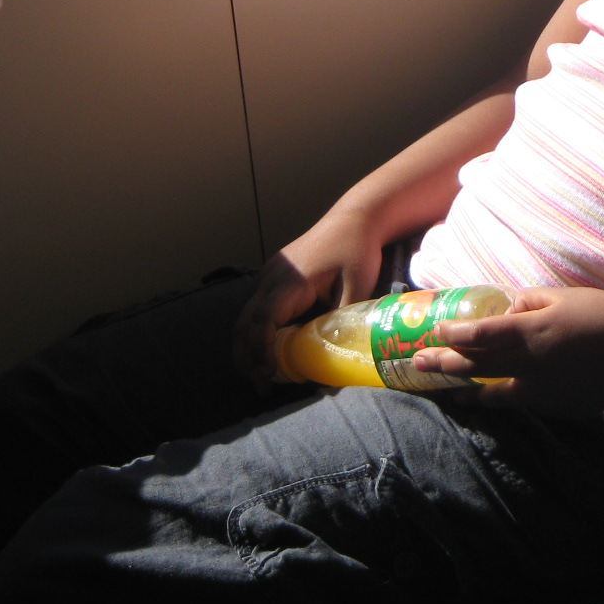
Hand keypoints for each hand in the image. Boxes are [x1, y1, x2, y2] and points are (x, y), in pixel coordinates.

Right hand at [232, 210, 382, 390]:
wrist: (356, 217)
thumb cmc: (357, 250)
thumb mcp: (357, 288)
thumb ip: (344, 322)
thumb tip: (340, 359)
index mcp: (290, 281)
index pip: (264, 320)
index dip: (261, 349)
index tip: (267, 373)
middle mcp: (272, 277)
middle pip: (245, 321)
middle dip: (247, 356)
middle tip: (261, 386)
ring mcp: (271, 274)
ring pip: (248, 314)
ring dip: (249, 345)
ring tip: (261, 375)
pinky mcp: (276, 275)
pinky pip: (259, 306)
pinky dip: (258, 330)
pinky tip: (272, 350)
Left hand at [412, 286, 603, 416]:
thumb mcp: (563, 297)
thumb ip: (528, 302)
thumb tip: (506, 308)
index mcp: (531, 331)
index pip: (480, 334)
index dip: (452, 335)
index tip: (433, 332)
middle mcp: (530, 364)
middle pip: (476, 367)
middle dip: (443, 365)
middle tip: (416, 364)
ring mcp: (542, 391)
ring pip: (493, 394)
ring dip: (466, 391)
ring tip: (445, 390)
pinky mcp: (555, 408)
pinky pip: (520, 403)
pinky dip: (500, 399)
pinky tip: (487, 398)